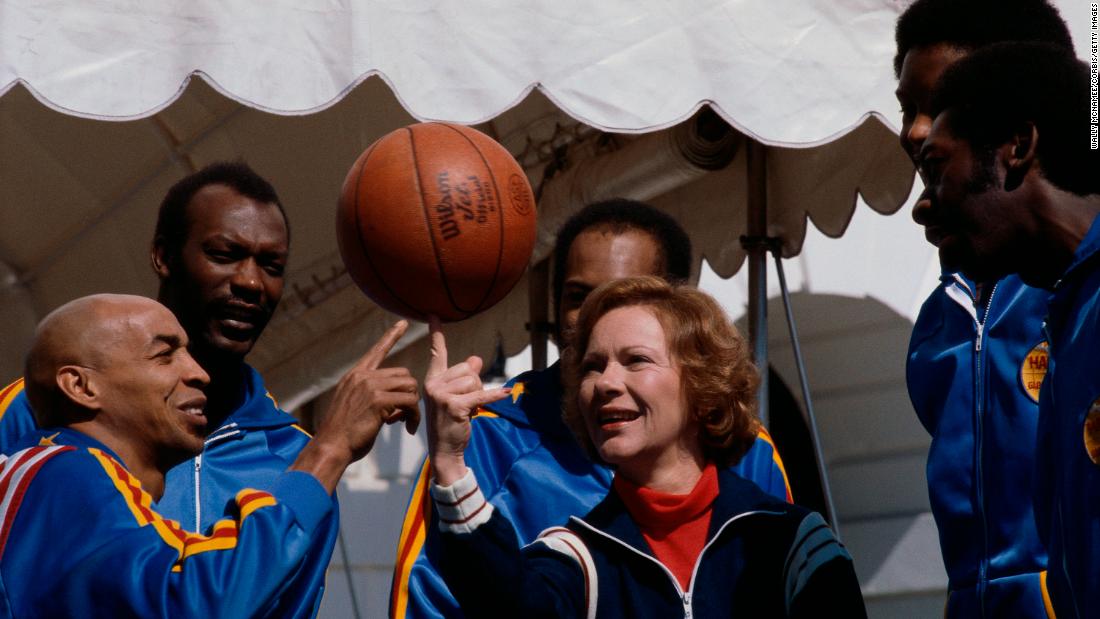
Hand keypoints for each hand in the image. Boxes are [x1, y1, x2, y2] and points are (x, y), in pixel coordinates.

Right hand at [292, 320, 419, 492]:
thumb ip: (372, 398)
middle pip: (403, 375)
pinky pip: (410, 401)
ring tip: (406, 423)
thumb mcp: (355, 408)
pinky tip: (408, 427)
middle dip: (409, 395)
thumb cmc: (344, 434)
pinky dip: (414, 415)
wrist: (331, 446)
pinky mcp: (379, 400)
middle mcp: (362, 376)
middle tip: (404, 416)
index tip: (403, 323)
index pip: (377, 351)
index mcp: (355, 376)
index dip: (391, 336)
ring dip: (413, 407)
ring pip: (409, 387)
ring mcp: (370, 386)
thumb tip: (395, 405)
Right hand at [424, 316, 509, 485]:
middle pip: (467, 369)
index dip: (436, 333)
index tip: (433, 314)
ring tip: (468, 410)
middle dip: (475, 384)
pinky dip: (494, 396)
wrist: (445, 450)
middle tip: (467, 403)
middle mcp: (433, 384)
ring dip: (478, 395)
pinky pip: (480, 395)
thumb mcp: (457, 397)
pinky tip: (505, 393)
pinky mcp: (454, 406)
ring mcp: (440, 395)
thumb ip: (466, 377)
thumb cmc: (451, 423)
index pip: (437, 353)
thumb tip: (476, 359)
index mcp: (432, 380)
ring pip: (474, 381)